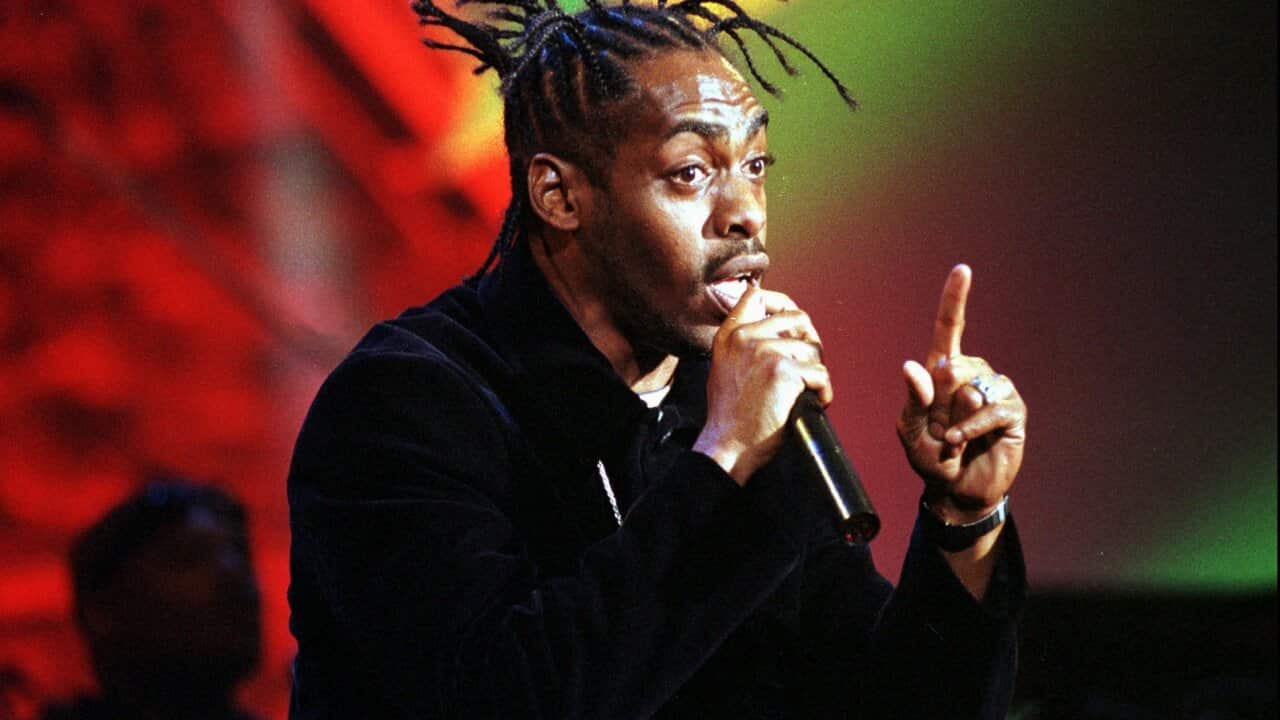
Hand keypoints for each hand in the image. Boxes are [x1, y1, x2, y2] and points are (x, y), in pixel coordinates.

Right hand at [693, 286, 831, 484]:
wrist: (727, 445)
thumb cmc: (730, 416)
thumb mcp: (725, 367)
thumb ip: (743, 345)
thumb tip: (778, 333)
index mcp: (730, 335)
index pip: (756, 295)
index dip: (782, 303)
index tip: (792, 322)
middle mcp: (745, 337)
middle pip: (797, 317)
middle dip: (811, 340)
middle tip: (809, 365)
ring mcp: (765, 351)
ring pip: (812, 348)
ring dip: (817, 371)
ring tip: (807, 392)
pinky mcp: (784, 371)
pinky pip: (821, 374)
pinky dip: (824, 392)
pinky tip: (813, 402)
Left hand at [897, 265, 1025, 522]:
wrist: (956, 490)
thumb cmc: (929, 458)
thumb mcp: (910, 432)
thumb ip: (913, 400)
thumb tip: (912, 366)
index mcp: (942, 372)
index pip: (948, 330)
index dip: (954, 299)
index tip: (962, 270)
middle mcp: (971, 374)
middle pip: (953, 369)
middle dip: (938, 405)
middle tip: (937, 429)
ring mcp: (994, 391)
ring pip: (970, 391)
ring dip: (954, 421)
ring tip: (952, 440)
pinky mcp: (1012, 412)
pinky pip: (989, 411)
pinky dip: (970, 429)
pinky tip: (960, 442)